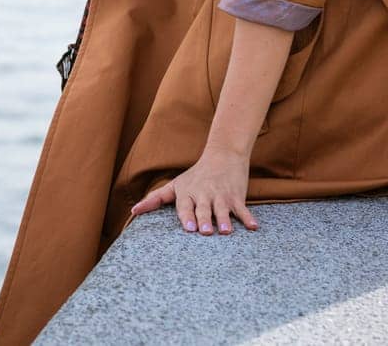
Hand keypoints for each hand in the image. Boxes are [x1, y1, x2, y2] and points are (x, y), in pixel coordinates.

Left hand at [126, 149, 259, 235]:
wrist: (223, 154)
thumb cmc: (195, 175)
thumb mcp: (175, 185)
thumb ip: (155, 199)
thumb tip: (133, 211)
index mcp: (188, 193)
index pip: (185, 206)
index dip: (186, 216)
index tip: (188, 228)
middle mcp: (204, 194)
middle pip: (203, 209)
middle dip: (203, 220)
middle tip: (204, 232)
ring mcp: (221, 195)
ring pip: (222, 209)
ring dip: (224, 220)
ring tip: (225, 231)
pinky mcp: (236, 196)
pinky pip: (243, 208)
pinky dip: (248, 217)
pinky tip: (253, 227)